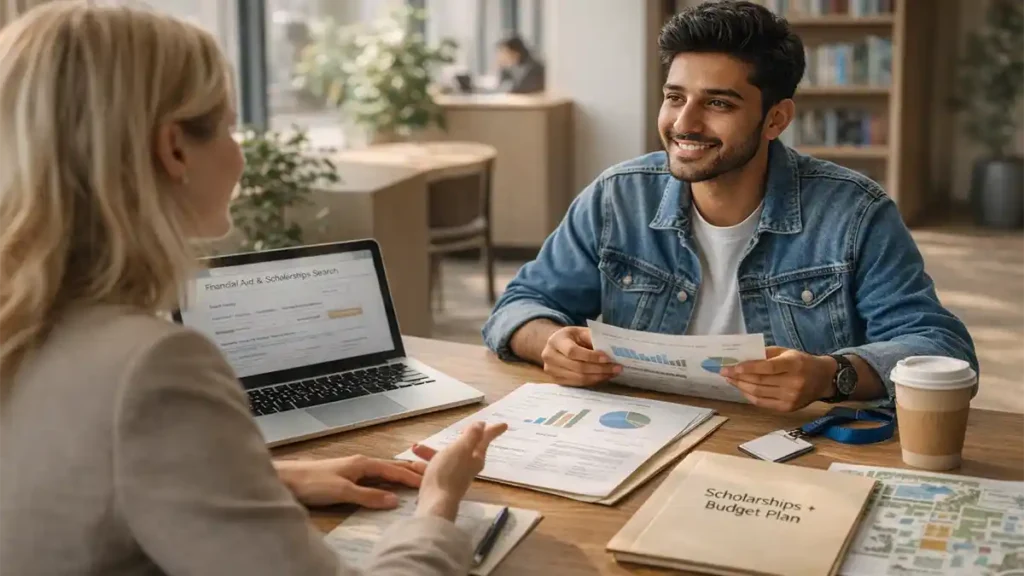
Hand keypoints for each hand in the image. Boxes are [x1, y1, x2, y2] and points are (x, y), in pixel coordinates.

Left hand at [273, 456, 426, 507]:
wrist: (287, 479)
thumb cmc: (313, 482)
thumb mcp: (343, 491)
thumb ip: (369, 496)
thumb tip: (394, 501)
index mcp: (363, 463)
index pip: (394, 470)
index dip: (411, 476)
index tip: (428, 481)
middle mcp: (360, 463)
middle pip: (391, 467)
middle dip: (409, 471)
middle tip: (428, 474)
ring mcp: (353, 469)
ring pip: (382, 472)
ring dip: (398, 475)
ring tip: (413, 479)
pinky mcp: (345, 477)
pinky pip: (373, 478)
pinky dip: (385, 481)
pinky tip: (387, 486)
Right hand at [411, 421, 507, 520]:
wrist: (435, 502)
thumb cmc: (449, 472)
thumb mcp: (460, 449)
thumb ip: (471, 436)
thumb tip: (482, 425)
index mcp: (475, 458)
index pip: (485, 439)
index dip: (492, 430)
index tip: (504, 425)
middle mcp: (468, 467)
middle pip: (466, 448)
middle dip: (458, 438)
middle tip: (460, 429)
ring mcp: (455, 477)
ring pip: (446, 458)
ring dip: (432, 451)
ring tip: (415, 447)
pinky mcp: (442, 485)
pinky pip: (435, 470)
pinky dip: (425, 464)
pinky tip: (414, 464)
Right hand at [540, 326, 621, 385]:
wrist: (555, 346)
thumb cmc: (572, 338)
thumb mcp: (580, 332)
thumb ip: (592, 338)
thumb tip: (610, 349)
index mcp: (556, 341)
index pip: (573, 351)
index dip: (591, 356)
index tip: (607, 358)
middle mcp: (549, 356)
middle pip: (577, 367)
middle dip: (599, 369)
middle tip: (617, 368)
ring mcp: (550, 370)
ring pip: (578, 378)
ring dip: (598, 377)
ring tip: (613, 373)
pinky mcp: (555, 380)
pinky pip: (577, 384)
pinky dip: (592, 381)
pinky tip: (603, 377)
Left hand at [719, 346, 836, 411]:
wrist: (823, 379)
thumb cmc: (801, 362)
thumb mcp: (786, 352)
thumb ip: (765, 354)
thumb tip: (742, 358)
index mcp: (794, 365)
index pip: (767, 368)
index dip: (748, 368)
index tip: (732, 367)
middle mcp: (793, 383)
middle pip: (760, 381)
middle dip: (738, 377)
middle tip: (724, 372)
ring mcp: (791, 398)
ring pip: (758, 393)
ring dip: (741, 386)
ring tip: (730, 380)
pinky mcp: (788, 408)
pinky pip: (762, 402)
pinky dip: (749, 396)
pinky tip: (742, 389)